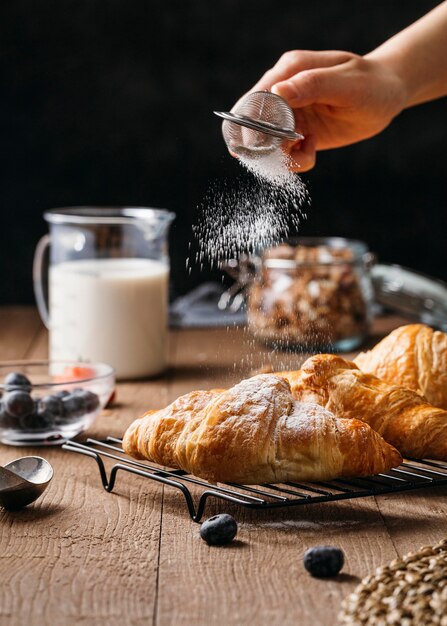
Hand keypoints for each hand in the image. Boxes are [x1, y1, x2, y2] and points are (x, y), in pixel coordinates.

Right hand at [248, 50, 406, 170]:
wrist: (385, 97)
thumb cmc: (371, 84)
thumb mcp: (348, 84)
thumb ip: (313, 85)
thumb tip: (277, 91)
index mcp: (289, 70)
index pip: (256, 99)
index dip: (255, 126)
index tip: (273, 143)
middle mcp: (282, 92)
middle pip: (252, 125)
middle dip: (267, 146)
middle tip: (294, 148)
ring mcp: (286, 114)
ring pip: (265, 145)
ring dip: (283, 157)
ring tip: (309, 149)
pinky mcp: (294, 133)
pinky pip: (282, 155)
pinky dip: (294, 161)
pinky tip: (311, 148)